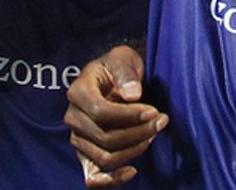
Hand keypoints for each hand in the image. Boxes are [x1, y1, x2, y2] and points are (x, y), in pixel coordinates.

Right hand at [65, 45, 165, 186]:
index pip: (100, 112)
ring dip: (134, 150)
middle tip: (162, 121)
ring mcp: (78, 138)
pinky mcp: (86, 154)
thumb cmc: (117, 68)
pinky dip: (112, 180)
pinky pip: (94, 176)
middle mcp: (73, 117)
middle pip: (105, 137)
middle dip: (138, 132)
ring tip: (153, 135)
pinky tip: (132, 171)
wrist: (112, 79)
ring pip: (105, 157)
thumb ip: (126, 72)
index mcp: (77, 91)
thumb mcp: (123, 58)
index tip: (154, 111)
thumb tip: (133, 95)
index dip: (129, 116)